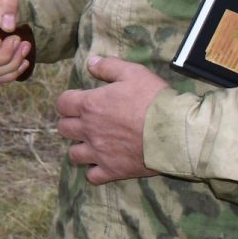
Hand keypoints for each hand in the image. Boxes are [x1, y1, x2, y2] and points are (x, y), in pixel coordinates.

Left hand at [53, 55, 166, 183]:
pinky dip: (94, 172)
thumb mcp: (133, 73)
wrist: (175, 131)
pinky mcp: (112, 170)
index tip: (80, 102)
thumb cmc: (154, 99)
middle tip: (88, 122)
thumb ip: (108, 67)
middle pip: (64, 128)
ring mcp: (99, 152)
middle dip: (72, 123)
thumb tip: (90, 62)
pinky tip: (104, 164)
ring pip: (73, 154)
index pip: (62, 103)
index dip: (69, 101)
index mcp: (90, 105)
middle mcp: (89, 129)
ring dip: (80, 148)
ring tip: (94, 144)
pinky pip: (92, 177)